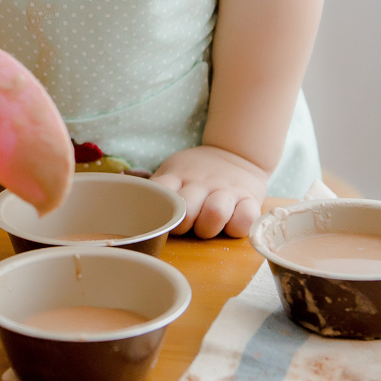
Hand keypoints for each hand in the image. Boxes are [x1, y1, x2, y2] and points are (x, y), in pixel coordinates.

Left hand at [151, 145, 267, 238]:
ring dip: (208, 228)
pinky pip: (246, 219)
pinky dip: (237, 227)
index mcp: (179, 175)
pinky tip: (231, 225)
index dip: (157, 211)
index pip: (160, 191)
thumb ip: (158, 186)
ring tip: (207, 227)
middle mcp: (203, 182)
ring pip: (215, 213)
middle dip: (183, 225)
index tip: (160, 218)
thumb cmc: (197, 173)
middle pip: (187, 209)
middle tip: (187, 226)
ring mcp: (227, 190)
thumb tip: (129, 194)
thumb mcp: (174, 171)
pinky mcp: (251, 199)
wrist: (236, 153)